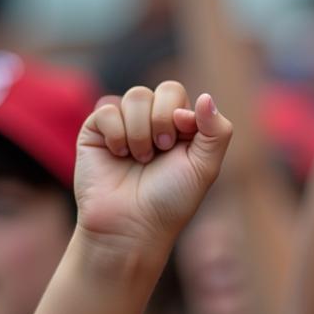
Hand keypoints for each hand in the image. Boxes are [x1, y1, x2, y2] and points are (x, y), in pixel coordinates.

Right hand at [74, 81, 232, 252]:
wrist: (132, 225)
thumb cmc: (171, 201)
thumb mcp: (205, 168)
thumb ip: (216, 132)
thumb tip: (207, 97)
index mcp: (182, 129)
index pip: (181, 96)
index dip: (180, 114)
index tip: (177, 143)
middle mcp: (154, 122)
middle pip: (163, 89)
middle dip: (163, 120)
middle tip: (162, 149)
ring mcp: (126, 124)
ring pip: (136, 96)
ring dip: (141, 132)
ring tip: (141, 160)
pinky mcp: (97, 130)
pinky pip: (107, 109)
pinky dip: (117, 135)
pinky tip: (119, 156)